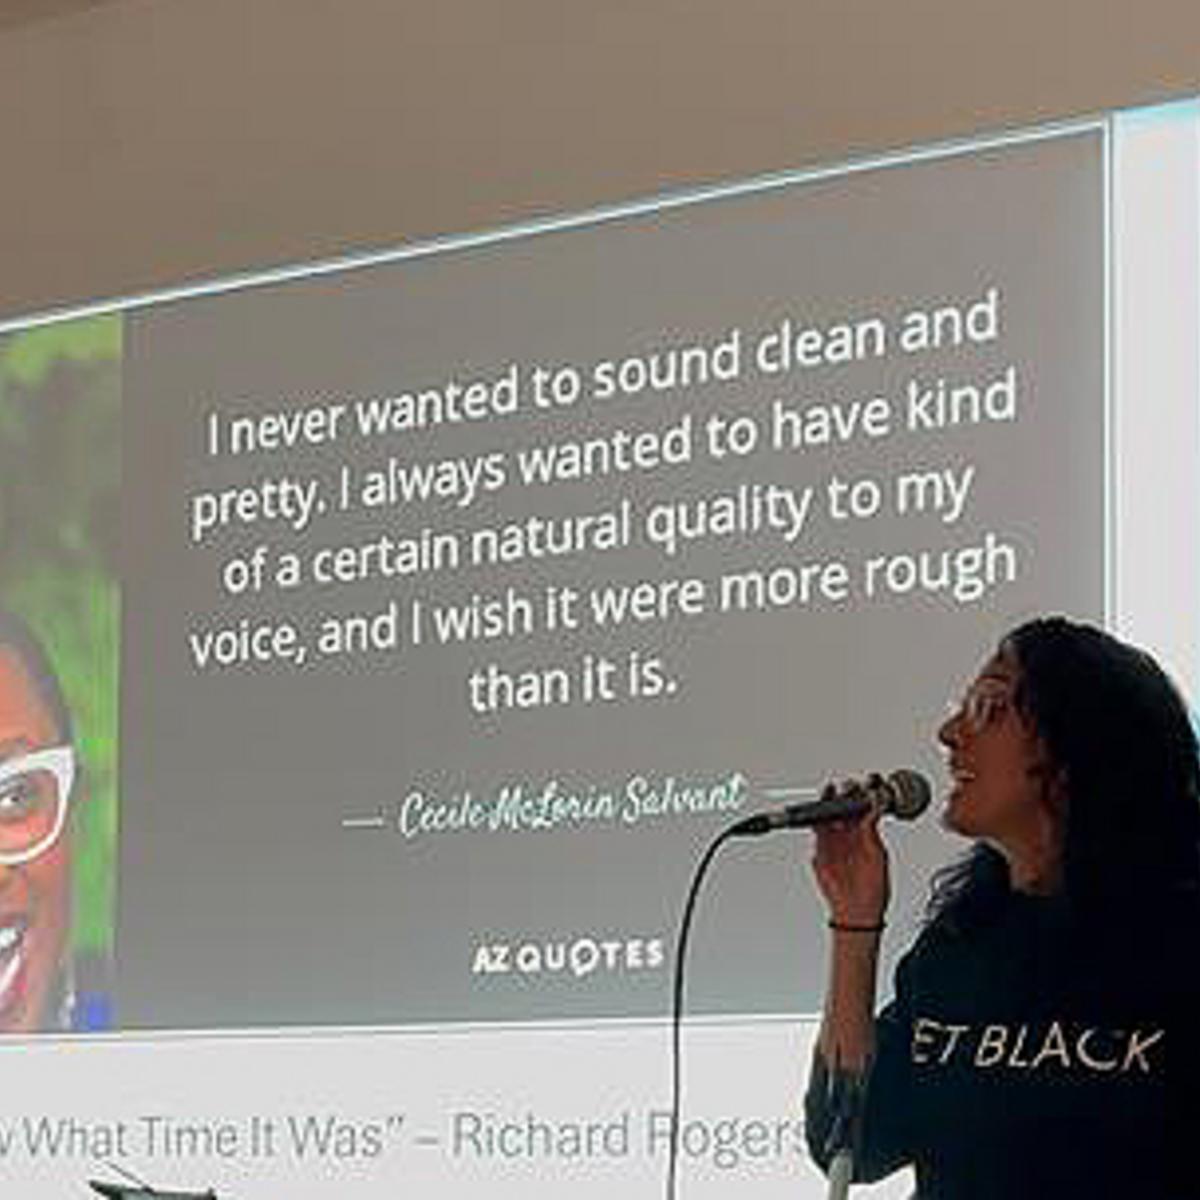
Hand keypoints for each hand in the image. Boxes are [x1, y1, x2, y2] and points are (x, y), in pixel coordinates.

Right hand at [810, 783, 889, 925]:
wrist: (857, 911)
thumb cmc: (873, 888)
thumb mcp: (878, 856)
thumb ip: (872, 832)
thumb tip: (873, 809)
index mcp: (867, 835)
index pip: (865, 807)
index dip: (868, 793)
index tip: (871, 781)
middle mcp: (850, 835)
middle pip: (845, 807)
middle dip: (847, 793)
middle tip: (849, 785)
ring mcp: (835, 842)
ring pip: (829, 815)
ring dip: (830, 802)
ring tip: (832, 790)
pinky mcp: (821, 850)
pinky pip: (816, 830)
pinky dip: (817, 819)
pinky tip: (822, 810)